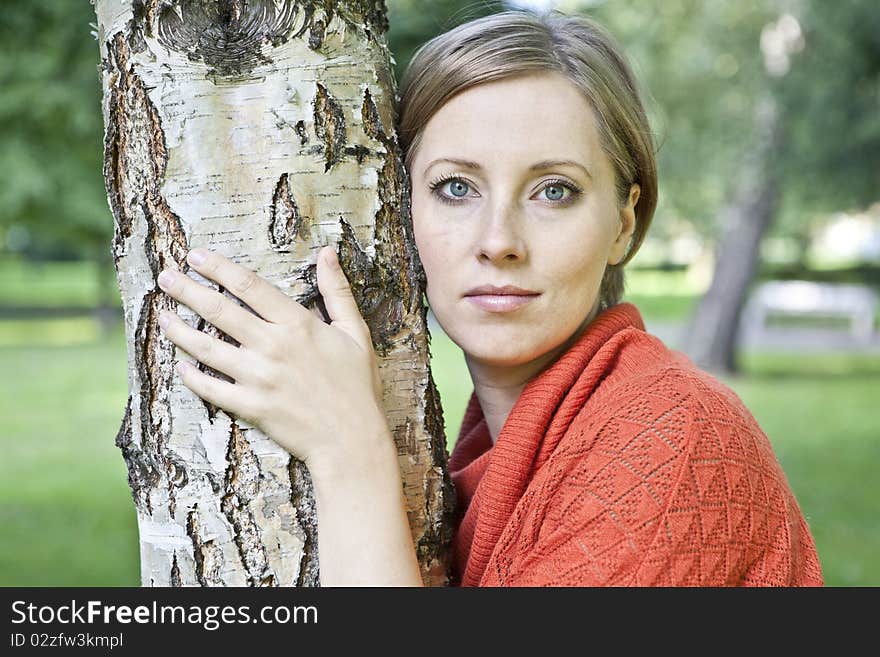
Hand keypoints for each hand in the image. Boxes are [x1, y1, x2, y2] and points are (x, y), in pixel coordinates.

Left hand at [155, 246, 387, 467]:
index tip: (195, 256)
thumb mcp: (355, 332)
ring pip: (207, 347)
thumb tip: (327, 253)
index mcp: (297, 325)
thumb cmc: (357, 385)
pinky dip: (192, 377)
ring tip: (162, 316)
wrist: (351, 438)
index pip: (249, 286)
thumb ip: (337, 291)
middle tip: (165, 278)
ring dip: (180, 330)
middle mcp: (272, 346)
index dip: (218, 268)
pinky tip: (179, 366)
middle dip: (187, 291)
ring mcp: (258, 377)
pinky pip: (212, 388)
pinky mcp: (251, 405)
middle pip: (219, 311)